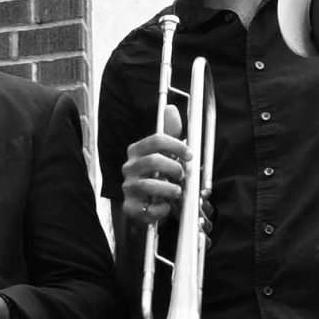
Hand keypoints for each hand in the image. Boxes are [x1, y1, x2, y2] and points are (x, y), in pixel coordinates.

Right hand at [122, 106, 190, 222]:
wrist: (145, 204)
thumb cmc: (157, 176)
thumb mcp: (164, 153)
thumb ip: (170, 133)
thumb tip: (171, 109)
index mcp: (136, 151)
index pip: (155, 140)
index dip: (176, 145)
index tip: (190, 154)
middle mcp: (129, 168)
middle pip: (153, 161)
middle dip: (174, 168)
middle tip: (182, 175)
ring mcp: (128, 188)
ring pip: (148, 185)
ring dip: (169, 189)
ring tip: (177, 191)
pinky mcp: (130, 207)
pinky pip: (147, 209)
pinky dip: (161, 209)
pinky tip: (165, 206)